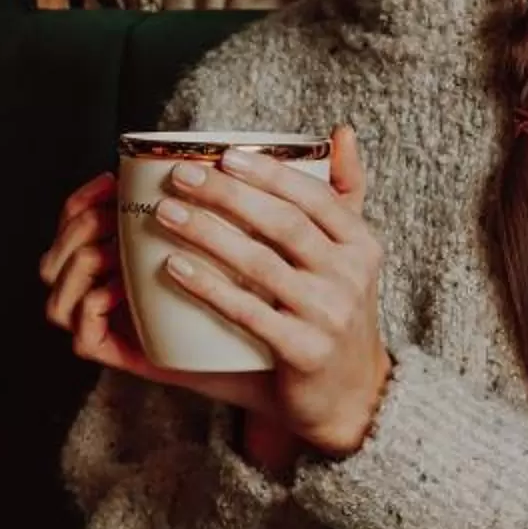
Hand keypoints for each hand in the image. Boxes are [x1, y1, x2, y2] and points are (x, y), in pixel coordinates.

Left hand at [38, 129, 391, 457]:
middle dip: (227, 195)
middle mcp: (351, 276)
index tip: (222, 154)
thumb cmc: (335, 317)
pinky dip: (208, 287)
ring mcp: (329, 314)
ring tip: (165, 214)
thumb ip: (345, 194)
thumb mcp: (352, 256)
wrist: (353, 398)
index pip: (313, 196)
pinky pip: (247, 312)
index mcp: (362, 245)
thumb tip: (341, 130)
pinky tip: (172, 268)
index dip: (267, 172)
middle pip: (283, 223)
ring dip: (208, 234)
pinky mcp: (304, 351)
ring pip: (261, 263)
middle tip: (181, 177)